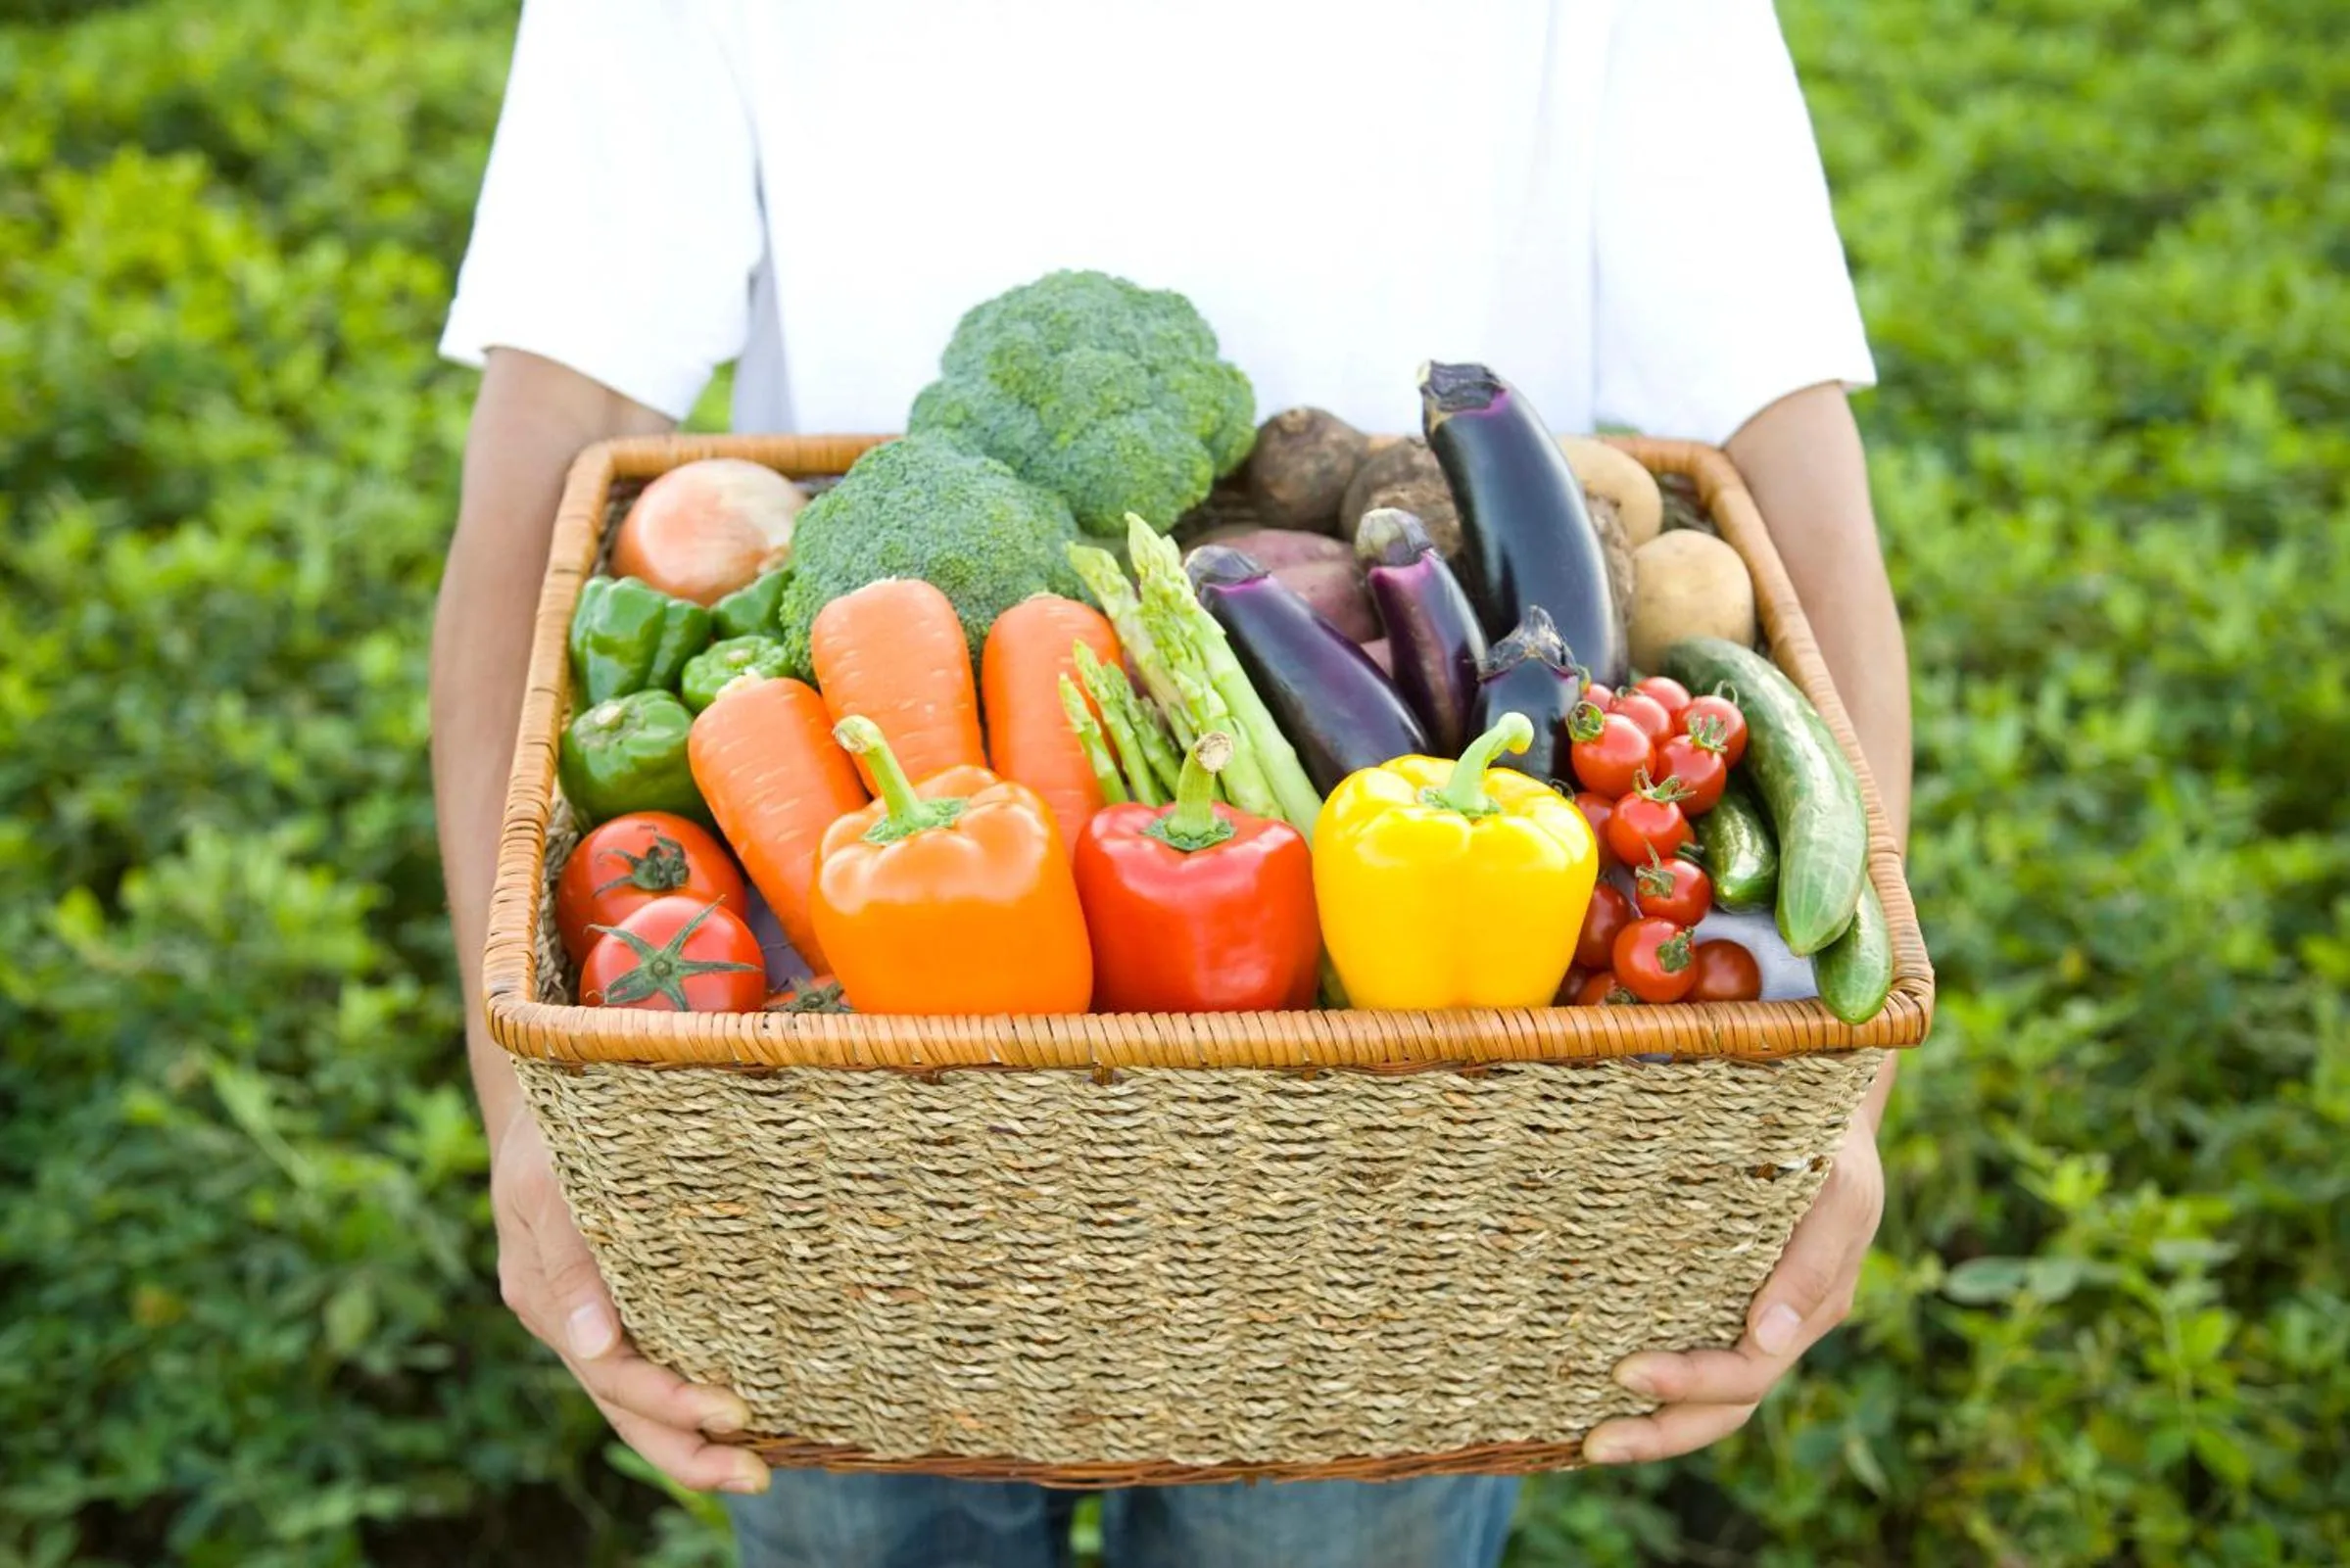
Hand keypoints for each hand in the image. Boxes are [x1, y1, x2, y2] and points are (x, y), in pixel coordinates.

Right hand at [490, 1104, 769, 1494]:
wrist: (540, 1092)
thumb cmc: (549, 1129)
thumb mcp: (545, 1183)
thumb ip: (568, 1263)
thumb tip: (594, 1344)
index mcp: (545, 1297)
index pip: (612, 1374)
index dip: (669, 1401)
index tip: (730, 1413)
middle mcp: (568, 1320)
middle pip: (625, 1408)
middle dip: (687, 1452)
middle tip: (756, 1475)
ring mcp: (589, 1317)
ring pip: (635, 1400)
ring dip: (690, 1441)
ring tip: (755, 1467)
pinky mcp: (616, 1300)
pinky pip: (648, 1361)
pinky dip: (684, 1399)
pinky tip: (737, 1418)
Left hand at [1580, 1109, 1884, 1465]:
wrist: (1822, 1109)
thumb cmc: (1829, 1145)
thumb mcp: (1839, 1193)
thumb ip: (1810, 1265)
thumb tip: (1769, 1340)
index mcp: (1809, 1308)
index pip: (1746, 1372)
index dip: (1689, 1382)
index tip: (1626, 1372)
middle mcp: (1779, 1328)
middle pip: (1725, 1406)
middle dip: (1661, 1431)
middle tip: (1594, 1444)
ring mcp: (1754, 1320)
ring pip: (1710, 1398)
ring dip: (1654, 1426)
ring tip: (1588, 1441)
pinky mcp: (1724, 1299)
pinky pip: (1692, 1353)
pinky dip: (1657, 1386)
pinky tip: (1597, 1392)